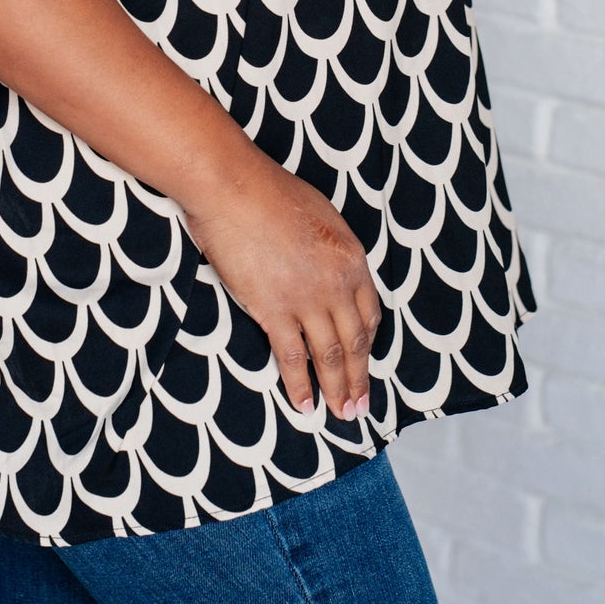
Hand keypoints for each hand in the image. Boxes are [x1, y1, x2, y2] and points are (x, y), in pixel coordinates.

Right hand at [182, 153, 382, 422]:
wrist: (234, 188)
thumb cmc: (271, 192)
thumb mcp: (322, 216)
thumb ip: (332, 252)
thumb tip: (330, 274)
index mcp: (352, 258)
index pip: (370, 314)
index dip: (368, 346)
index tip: (366, 365)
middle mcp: (338, 284)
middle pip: (355, 342)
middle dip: (359, 380)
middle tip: (360, 407)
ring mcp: (307, 299)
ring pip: (329, 356)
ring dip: (336, 390)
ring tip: (340, 415)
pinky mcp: (274, 310)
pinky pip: (292, 356)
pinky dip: (299, 384)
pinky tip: (304, 404)